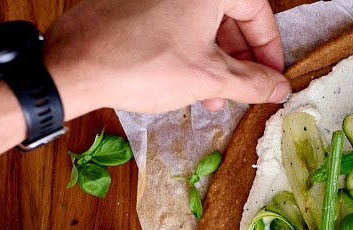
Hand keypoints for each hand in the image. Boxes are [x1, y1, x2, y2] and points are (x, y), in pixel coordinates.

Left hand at [42, 0, 289, 118]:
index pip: (258, 12)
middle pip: (231, 17)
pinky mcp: (136, 5)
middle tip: (247, 89)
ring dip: (216, 61)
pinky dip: (190, 52)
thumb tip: (279, 87)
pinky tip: (188, 82)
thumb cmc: (140, 64)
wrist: (73, 66)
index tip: (272, 75)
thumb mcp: (209, 78)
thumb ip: (252, 83)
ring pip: (203, 24)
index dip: (269, 48)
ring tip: (214, 97)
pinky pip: (177, 25)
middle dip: (241, 59)